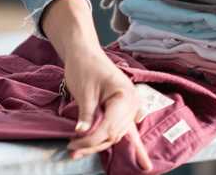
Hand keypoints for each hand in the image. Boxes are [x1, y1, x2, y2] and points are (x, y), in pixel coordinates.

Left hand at [62, 45, 152, 170]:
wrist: (84, 51)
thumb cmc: (84, 66)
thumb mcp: (84, 91)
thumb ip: (86, 115)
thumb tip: (82, 135)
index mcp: (125, 97)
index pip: (109, 128)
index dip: (91, 139)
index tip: (73, 144)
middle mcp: (132, 104)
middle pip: (113, 134)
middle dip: (93, 144)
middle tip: (72, 150)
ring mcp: (130, 107)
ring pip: (116, 134)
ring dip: (99, 144)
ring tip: (79, 152)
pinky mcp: (123, 110)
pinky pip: (126, 129)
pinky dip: (132, 146)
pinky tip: (144, 164)